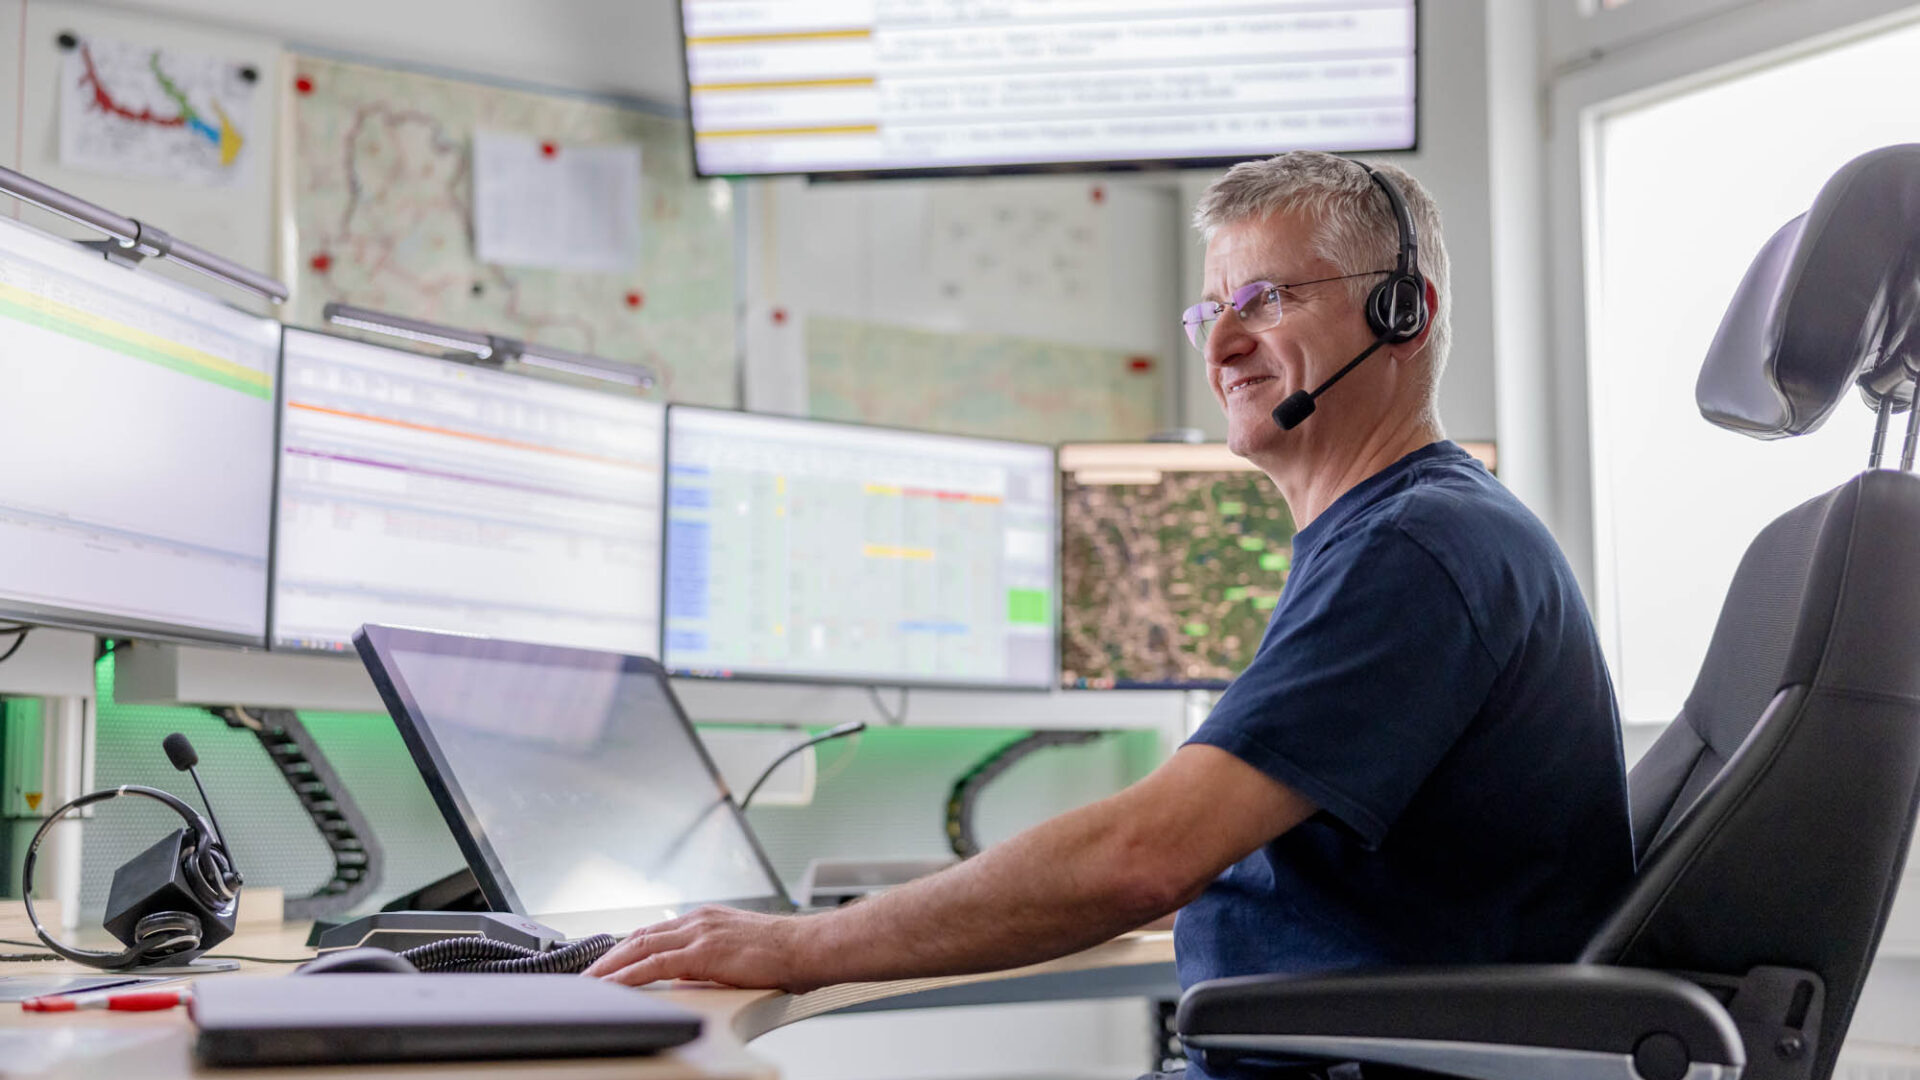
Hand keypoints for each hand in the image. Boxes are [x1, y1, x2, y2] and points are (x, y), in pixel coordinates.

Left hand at [584, 906, 824, 990]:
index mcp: (706, 919)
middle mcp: (698, 920)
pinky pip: (653, 964)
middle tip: (587, 975)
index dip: (627, 948)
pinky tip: (612, 986)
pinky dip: (627, 975)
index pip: (654, 932)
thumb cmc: (785, 954)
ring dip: (610, 966)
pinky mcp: (701, 951)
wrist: (808, 947)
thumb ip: (710, 961)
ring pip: (639, 947)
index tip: (609, 961)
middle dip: (609, 957)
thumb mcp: (739, 953)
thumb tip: (689, 979)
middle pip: (639, 937)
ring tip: (589, 983)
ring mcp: (698, 932)